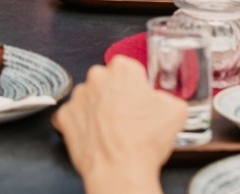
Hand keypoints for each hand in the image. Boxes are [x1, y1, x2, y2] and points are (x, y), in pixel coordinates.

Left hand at [52, 57, 183, 192]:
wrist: (120, 170)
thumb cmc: (143, 142)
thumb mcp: (175, 111)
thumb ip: (166, 97)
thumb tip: (162, 100)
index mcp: (122, 70)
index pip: (129, 69)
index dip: (136, 85)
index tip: (140, 98)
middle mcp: (96, 77)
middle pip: (107, 81)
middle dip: (116, 95)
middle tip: (128, 116)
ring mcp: (77, 96)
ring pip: (90, 98)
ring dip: (98, 110)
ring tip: (114, 131)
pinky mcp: (64, 115)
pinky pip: (74, 116)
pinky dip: (83, 125)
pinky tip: (97, 137)